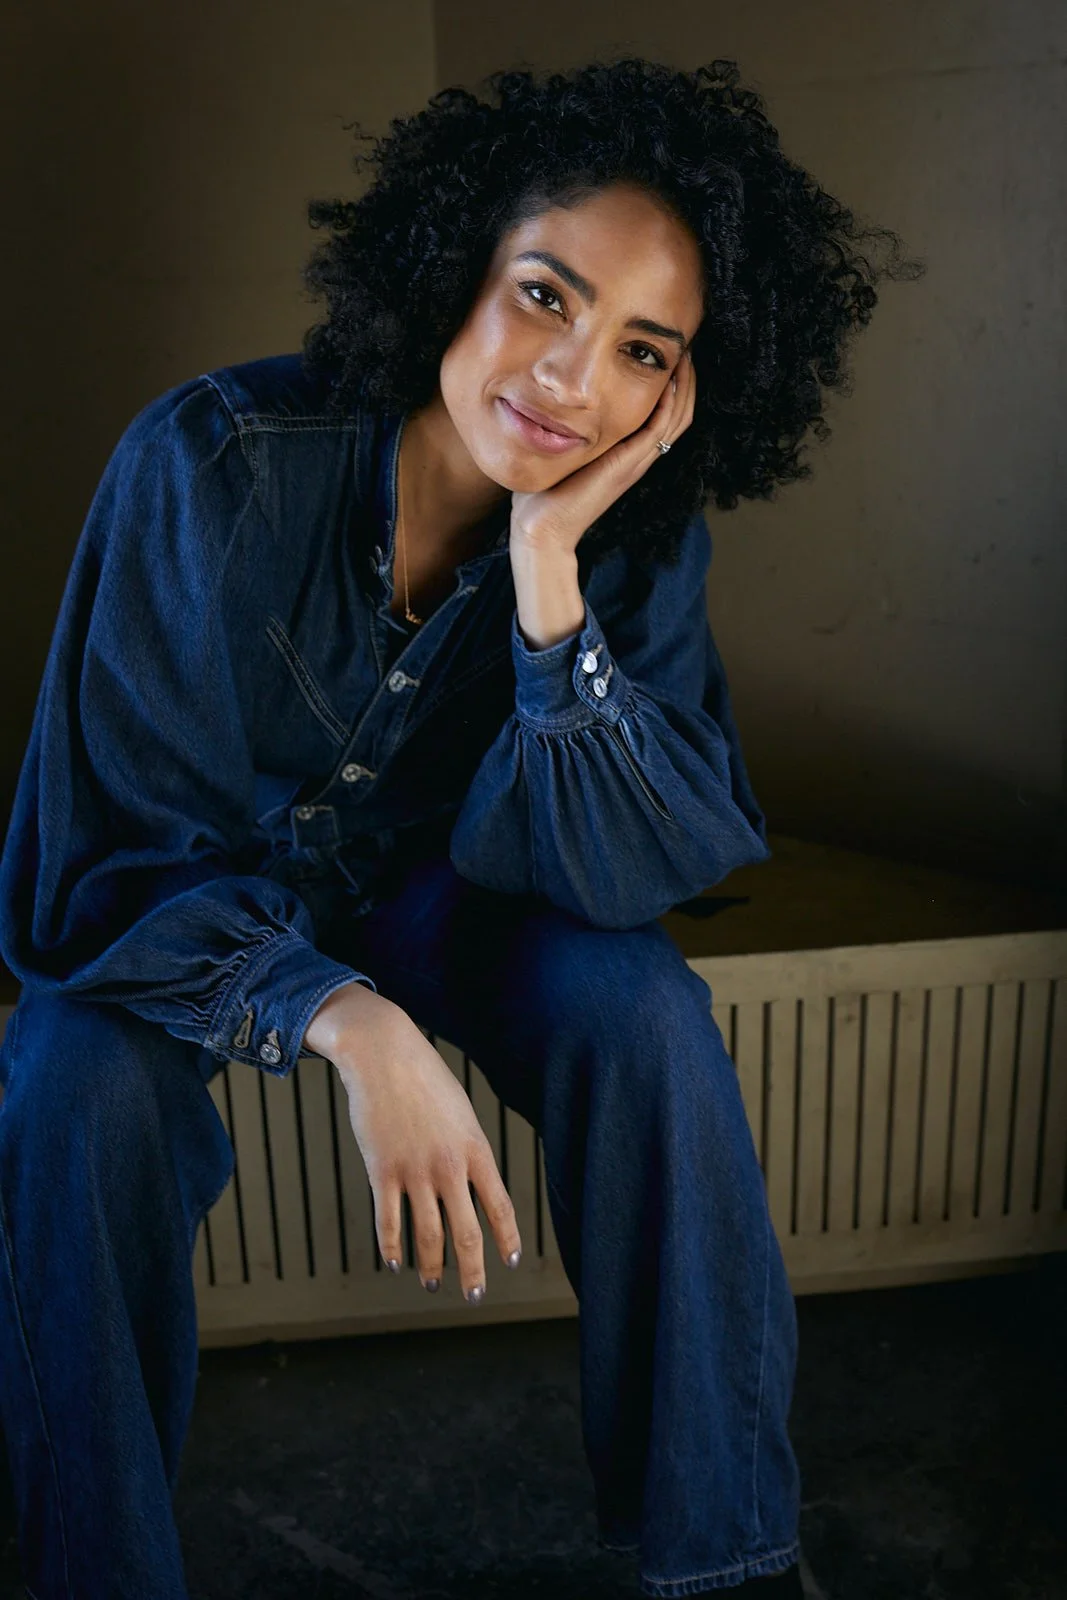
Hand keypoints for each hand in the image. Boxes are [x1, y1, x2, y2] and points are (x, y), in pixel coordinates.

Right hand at [306, 983, 521, 1302]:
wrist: (384, 1055)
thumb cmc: (425, 1079)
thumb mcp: (461, 1113)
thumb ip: (468, 1150)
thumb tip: (473, 1184)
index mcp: (475, 1149)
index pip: (500, 1205)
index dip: (506, 1238)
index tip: (509, 1262)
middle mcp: (449, 1166)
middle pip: (466, 1231)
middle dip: (472, 1269)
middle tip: (475, 1294)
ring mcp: (414, 1170)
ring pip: (427, 1235)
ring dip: (432, 1266)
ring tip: (433, 1283)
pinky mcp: (381, 1171)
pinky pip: (388, 1221)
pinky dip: (392, 1248)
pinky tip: (395, 1263)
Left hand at [509, 349, 695, 554]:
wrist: (542, 530)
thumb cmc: (543, 498)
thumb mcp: (561, 453)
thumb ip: (563, 431)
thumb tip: (546, 406)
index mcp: (626, 455)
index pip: (663, 416)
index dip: (673, 385)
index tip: (668, 354)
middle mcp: (637, 458)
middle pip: (678, 414)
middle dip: (686, 379)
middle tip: (687, 347)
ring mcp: (635, 463)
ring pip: (676, 420)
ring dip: (684, 387)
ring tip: (686, 356)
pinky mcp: (626, 466)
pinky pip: (658, 432)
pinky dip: (668, 406)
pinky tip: (669, 382)